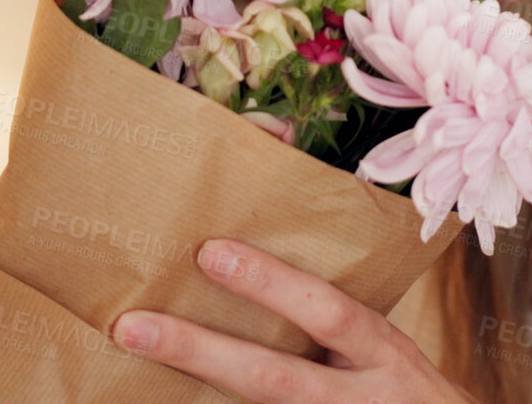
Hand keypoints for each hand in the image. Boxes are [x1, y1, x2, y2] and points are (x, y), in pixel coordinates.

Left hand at [109, 238, 479, 403]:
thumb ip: (332, 287)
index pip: (328, 312)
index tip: (211, 254)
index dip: (271, 284)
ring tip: (137, 352)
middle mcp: (360, 396)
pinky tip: (172, 392)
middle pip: (274, 378)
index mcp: (380, 349)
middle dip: (199, 351)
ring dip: (195, 383)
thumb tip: (282, 151)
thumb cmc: (399, 376)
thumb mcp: (383, 336)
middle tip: (132, 327)